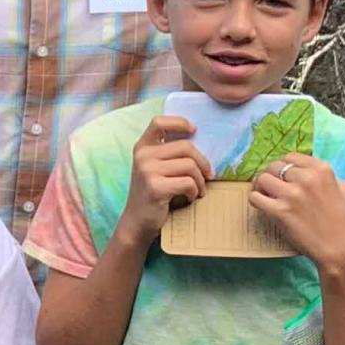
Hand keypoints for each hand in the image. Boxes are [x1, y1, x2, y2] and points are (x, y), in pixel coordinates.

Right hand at [122, 114, 209, 239]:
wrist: (137, 223)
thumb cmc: (152, 194)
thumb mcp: (154, 168)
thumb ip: (168, 153)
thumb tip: (198, 140)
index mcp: (142, 147)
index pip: (159, 122)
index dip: (180, 122)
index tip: (194, 131)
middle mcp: (142, 155)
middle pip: (185, 147)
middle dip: (202, 162)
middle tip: (208, 175)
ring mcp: (147, 171)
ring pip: (190, 166)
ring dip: (200, 180)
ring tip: (198, 190)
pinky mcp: (156, 187)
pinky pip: (188, 183)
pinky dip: (195, 192)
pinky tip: (189, 198)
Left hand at [247, 154, 344, 273]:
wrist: (339, 247)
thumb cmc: (343, 222)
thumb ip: (333, 178)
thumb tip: (320, 174)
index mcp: (322, 169)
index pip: (291, 157)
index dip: (284, 166)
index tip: (282, 177)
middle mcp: (306, 178)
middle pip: (274, 166)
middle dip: (271, 175)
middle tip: (271, 187)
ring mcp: (292, 194)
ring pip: (262, 178)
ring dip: (260, 187)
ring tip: (264, 196)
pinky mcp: (280, 211)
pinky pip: (255, 197)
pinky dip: (255, 200)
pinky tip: (262, 206)